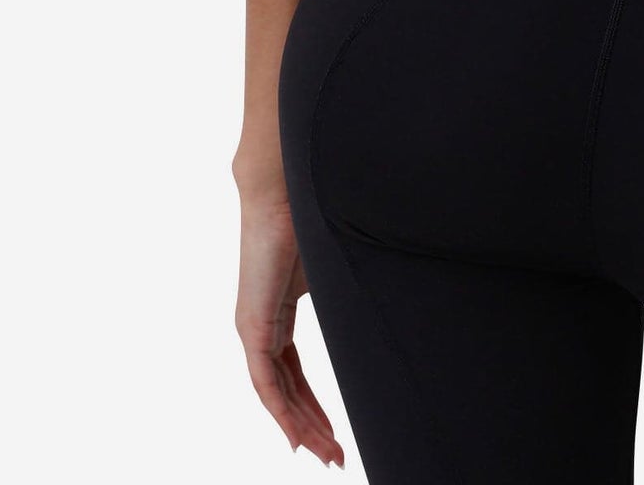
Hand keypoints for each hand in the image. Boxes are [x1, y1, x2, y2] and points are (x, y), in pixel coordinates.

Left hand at [236, 175, 344, 467]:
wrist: (283, 187)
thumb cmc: (310, 211)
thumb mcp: (335, 263)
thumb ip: (348, 287)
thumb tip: (390, 283)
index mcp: (280, 310)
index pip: (295, 373)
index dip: (313, 404)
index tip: (334, 431)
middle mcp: (262, 325)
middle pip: (288, 390)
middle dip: (313, 425)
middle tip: (337, 455)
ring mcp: (254, 327)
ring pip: (276, 393)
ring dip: (301, 426)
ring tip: (328, 454)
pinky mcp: (253, 324)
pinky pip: (265, 381)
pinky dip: (281, 411)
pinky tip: (297, 435)